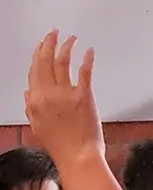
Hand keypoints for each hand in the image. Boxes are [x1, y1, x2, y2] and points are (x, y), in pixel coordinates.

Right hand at [25, 33, 105, 168]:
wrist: (77, 156)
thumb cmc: (59, 145)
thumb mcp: (37, 125)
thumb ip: (31, 107)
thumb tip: (28, 92)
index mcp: (35, 100)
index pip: (34, 71)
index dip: (37, 55)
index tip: (41, 45)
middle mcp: (48, 94)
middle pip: (45, 62)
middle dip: (48, 44)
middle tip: (54, 33)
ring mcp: (66, 94)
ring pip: (62, 63)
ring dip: (66, 47)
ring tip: (71, 38)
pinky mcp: (85, 97)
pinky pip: (84, 73)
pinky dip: (86, 59)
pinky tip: (89, 51)